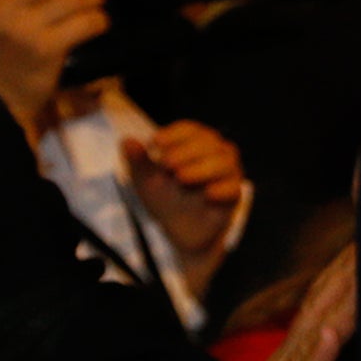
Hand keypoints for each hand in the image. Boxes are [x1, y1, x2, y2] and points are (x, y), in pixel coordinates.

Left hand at [126, 120, 245, 294]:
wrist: (179, 231)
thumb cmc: (164, 197)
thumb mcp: (146, 180)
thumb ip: (139, 161)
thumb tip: (127, 141)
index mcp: (193, 143)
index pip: (190, 129)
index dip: (175, 134)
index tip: (156, 143)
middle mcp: (214, 153)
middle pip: (209, 142)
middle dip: (187, 151)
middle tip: (167, 164)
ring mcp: (227, 173)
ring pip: (225, 161)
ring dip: (203, 167)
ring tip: (182, 178)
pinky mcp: (233, 195)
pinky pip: (234, 187)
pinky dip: (222, 188)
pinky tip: (207, 194)